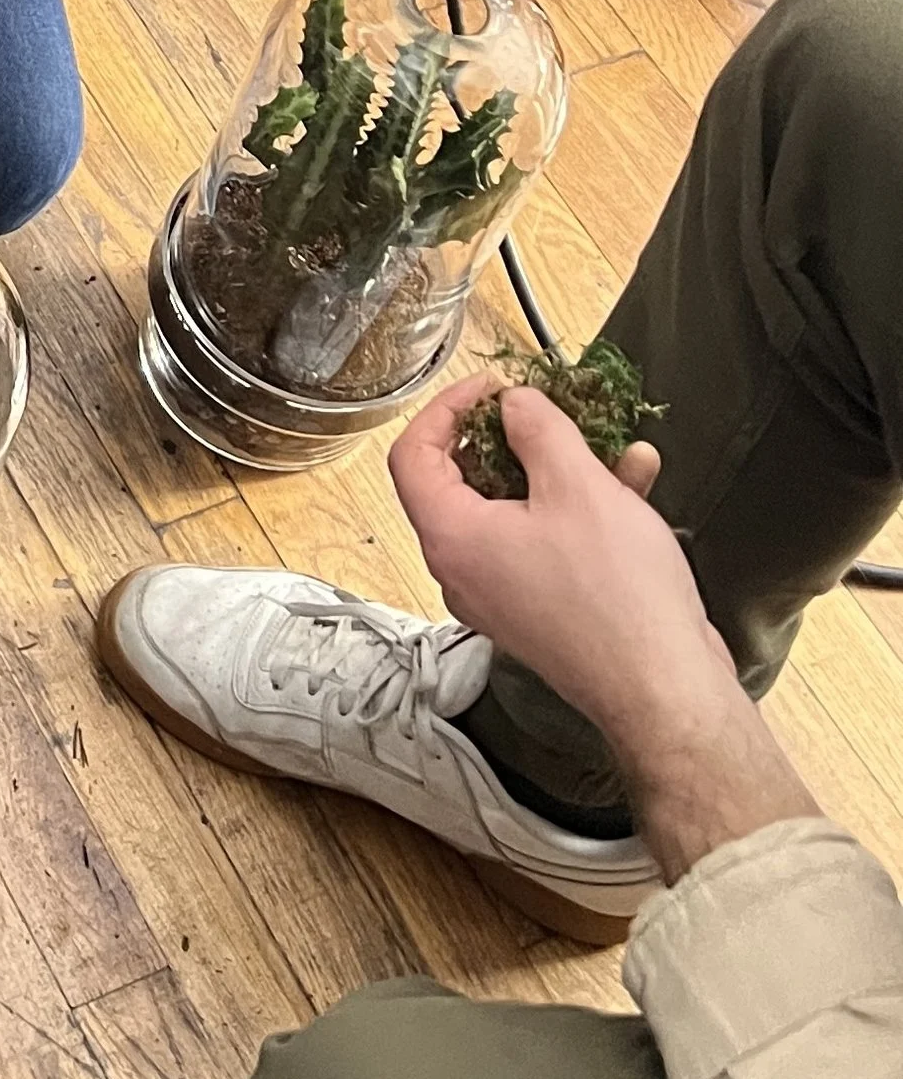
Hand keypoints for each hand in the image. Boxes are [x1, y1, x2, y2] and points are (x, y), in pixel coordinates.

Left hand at [389, 376, 721, 755]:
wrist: (665, 690)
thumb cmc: (618, 598)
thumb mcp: (578, 486)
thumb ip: (539, 431)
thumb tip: (515, 406)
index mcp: (451, 538)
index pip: (412, 455)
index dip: (445, 409)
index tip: (488, 388)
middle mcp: (465, 570)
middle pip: (464, 482)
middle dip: (513, 438)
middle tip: (546, 412)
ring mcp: (502, 595)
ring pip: (518, 510)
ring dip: (562, 471)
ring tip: (607, 443)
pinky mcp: (542, 612)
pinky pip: (547, 544)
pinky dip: (582, 510)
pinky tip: (633, 483)